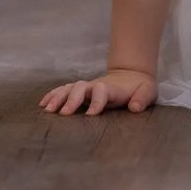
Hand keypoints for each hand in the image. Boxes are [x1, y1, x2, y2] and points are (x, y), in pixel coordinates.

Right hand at [39, 68, 156, 115]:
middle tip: (64, 114)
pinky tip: (43, 104)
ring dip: (58, 97)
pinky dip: (53, 95)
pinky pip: (64, 90)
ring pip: (69, 88)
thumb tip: (135, 107)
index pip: (101, 91)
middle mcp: (96, 86)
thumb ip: (142, 98)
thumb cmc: (140, 87)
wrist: (132, 75)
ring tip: (47, 110)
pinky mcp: (81, 91)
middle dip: (72, 99)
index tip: (92, 114)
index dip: (97, 100)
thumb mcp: (148, 91)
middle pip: (80, 87)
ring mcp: (87, 88)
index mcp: (112, 88)